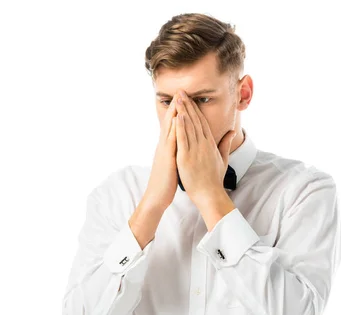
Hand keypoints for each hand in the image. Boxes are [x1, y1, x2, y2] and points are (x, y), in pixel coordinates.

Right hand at [143, 93, 180, 210]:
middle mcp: (164, 146)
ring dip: (174, 113)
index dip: (178, 112)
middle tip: (180, 91)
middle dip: (175, 107)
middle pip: (170, 123)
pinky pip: (170, 141)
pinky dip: (174, 129)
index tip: (184, 99)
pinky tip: (177, 119)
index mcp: (167, 148)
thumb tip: (180, 147)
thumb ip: (175, 153)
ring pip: (169, 128)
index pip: (173, 127)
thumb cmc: (166, 182)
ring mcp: (164, 151)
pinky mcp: (166, 158)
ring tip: (179, 98)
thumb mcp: (172, 164)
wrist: (156, 196)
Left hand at [174, 90, 236, 203]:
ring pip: (189, 127)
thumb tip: (231, 131)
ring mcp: (195, 151)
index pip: (202, 122)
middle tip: (181, 91)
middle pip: (195, 120)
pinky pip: (183, 140)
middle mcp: (204, 144)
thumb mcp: (223, 159)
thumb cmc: (214, 179)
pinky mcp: (187, 158)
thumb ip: (226, 144)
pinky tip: (177, 117)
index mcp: (210, 144)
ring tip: (177, 99)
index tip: (190, 98)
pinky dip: (180, 128)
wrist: (210, 194)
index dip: (195, 109)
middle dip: (188, 105)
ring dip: (183, 111)